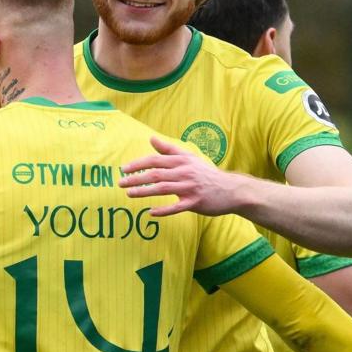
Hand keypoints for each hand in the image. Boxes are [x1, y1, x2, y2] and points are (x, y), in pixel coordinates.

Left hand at [119, 137, 245, 216]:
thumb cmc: (206, 174)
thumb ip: (169, 150)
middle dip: (136, 178)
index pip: (156, 160)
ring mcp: (190, 188)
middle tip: (120, 183)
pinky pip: (176, 207)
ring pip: (163, 188)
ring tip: (129, 194)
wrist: (231, 190)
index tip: (123, 169)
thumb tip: (151, 139)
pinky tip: (150, 212)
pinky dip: (163, 210)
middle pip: (156, 174)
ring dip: (144, 191)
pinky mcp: (195, 203)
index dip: (138, 164)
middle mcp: (185, 172)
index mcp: (182, 161)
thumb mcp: (189, 158)